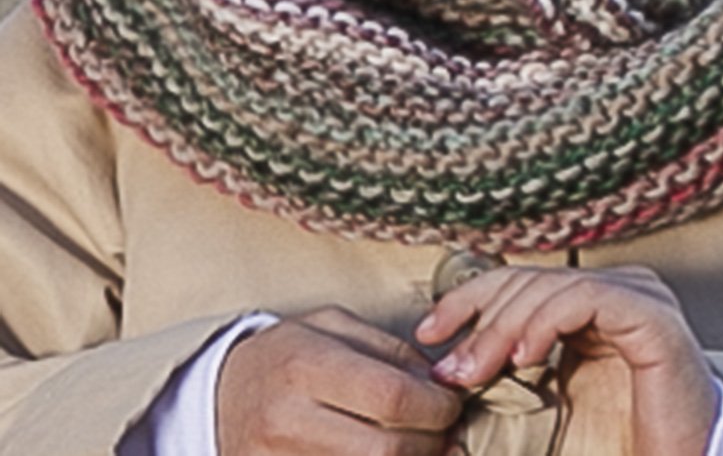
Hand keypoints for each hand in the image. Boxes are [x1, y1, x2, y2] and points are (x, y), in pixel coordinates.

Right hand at [217, 306, 463, 455]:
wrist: (219, 396)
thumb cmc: (287, 355)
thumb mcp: (333, 327)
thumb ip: (390, 351)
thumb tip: (440, 382)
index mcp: (306, 366)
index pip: (390, 396)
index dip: (436, 406)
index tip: (453, 404)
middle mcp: (287, 420)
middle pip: (385, 449)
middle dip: (431, 444)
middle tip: (448, 433)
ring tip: (426, 449)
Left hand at [415, 264, 716, 455]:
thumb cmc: (619, 450)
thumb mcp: (544, 414)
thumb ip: (503, 389)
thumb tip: (443, 375)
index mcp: (592, 308)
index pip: (523, 280)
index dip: (470, 298)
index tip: (429, 333)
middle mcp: (618, 292)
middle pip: (533, 278)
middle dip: (481, 320)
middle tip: (452, 369)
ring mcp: (640, 298)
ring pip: (555, 284)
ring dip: (505, 325)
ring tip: (477, 370)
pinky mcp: (654, 318)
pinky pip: (590, 297)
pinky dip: (547, 321)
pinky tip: (524, 356)